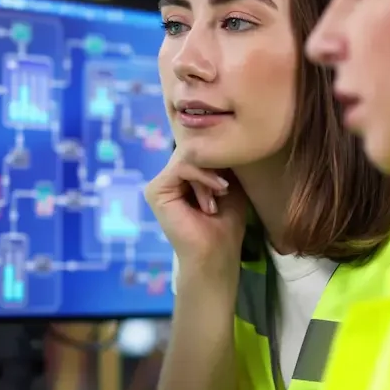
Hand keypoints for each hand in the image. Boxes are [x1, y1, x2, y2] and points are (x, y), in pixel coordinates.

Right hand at [144, 150, 247, 284]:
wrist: (216, 254)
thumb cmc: (226, 224)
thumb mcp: (229, 183)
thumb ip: (221, 160)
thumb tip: (222, 136)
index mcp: (184, 175)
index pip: (199, 147)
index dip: (219, 153)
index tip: (234, 176)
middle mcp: (169, 177)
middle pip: (193, 149)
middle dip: (215, 163)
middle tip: (227, 188)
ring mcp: (160, 184)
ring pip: (188, 156)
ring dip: (210, 173)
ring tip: (221, 194)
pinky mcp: (155, 191)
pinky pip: (181, 167)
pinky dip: (202, 176)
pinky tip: (215, 193)